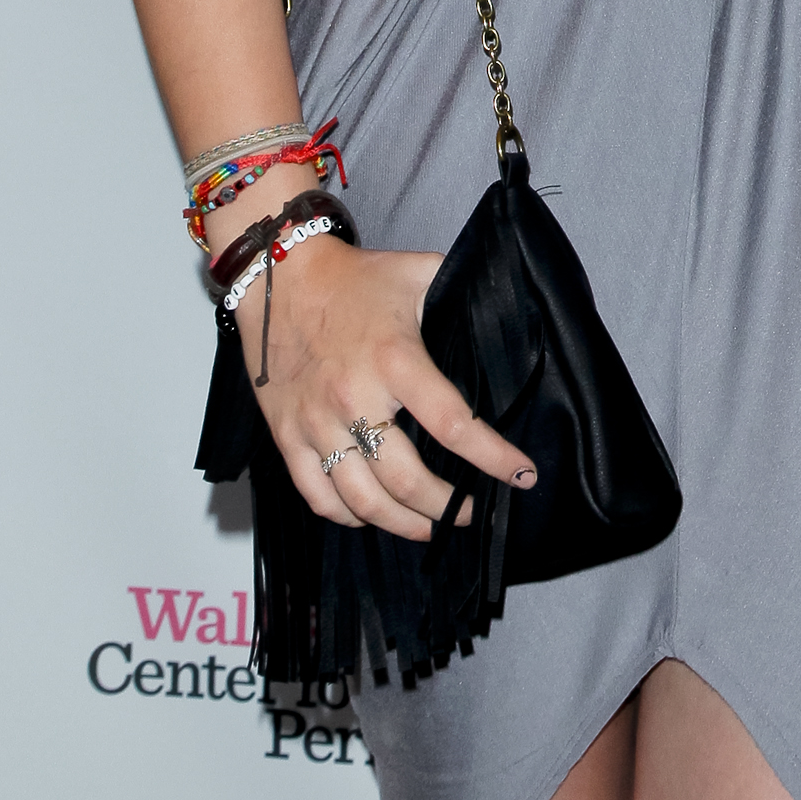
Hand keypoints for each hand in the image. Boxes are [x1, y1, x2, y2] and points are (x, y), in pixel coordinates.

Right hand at [237, 226, 535, 537]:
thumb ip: (462, 291)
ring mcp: (316, 424)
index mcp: (395, 360)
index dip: (493, 458)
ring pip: (364, 502)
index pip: (454, 425)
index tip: (522, 475)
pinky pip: (319, 496)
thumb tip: (503, 310)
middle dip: (449, 507)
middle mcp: (355, 399)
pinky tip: (373, 516)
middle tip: (473, 513)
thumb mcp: (418, 272)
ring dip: (405, 524)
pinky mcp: (287, 437)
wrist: (278, 278)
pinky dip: (349, 518)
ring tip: (432, 527)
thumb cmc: (356, 278)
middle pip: (408, 481)